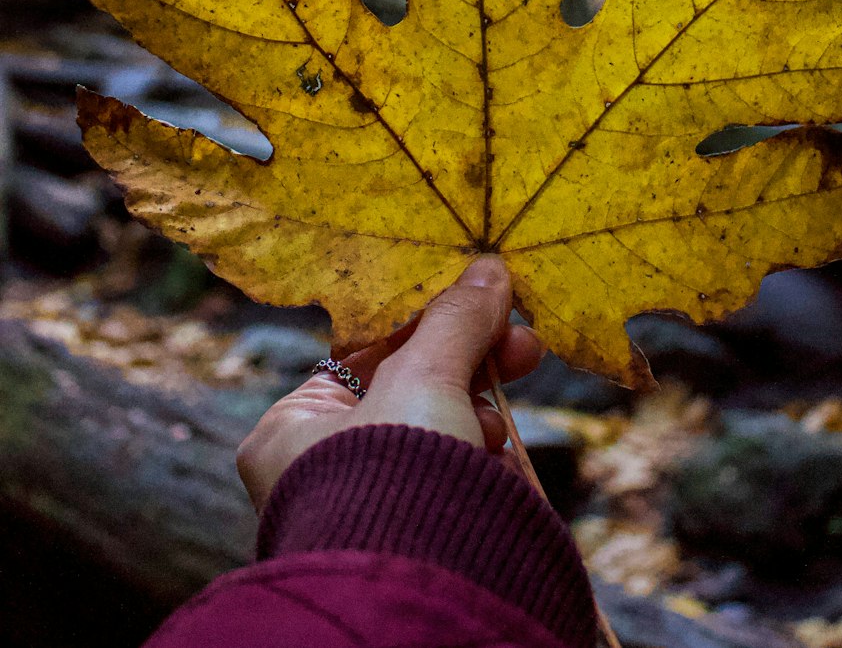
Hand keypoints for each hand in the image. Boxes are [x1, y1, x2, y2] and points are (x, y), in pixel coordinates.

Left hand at [237, 256, 543, 511]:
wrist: (421, 599)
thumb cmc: (393, 479)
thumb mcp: (424, 380)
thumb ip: (455, 320)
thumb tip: (490, 268)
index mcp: (291, 428)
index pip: (362, 349)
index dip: (426, 318)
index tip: (479, 298)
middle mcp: (320, 467)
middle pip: (407, 386)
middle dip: (469, 361)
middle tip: (523, 341)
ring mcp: (369, 502)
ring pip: (436, 430)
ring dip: (479, 412)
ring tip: (502, 416)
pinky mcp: (416, 533)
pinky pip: (453, 475)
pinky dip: (481, 459)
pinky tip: (497, 457)